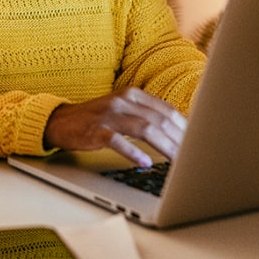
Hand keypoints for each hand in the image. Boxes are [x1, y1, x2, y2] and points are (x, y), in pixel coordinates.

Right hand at [43, 88, 186, 165]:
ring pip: (144, 129)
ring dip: (164, 146)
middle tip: (192, 156)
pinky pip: (117, 141)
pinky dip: (133, 153)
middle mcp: (122, 101)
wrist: (60, 121)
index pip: (166, 110)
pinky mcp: (95, 131)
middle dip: (179, 139)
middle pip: (159, 120)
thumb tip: (178, 134)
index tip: (198, 142)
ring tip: (177, 161)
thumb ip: (146, 117)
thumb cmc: (97, 120)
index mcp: (133, 94)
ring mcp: (108, 115)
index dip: (184, 127)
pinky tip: (145, 163)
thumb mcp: (123, 111)